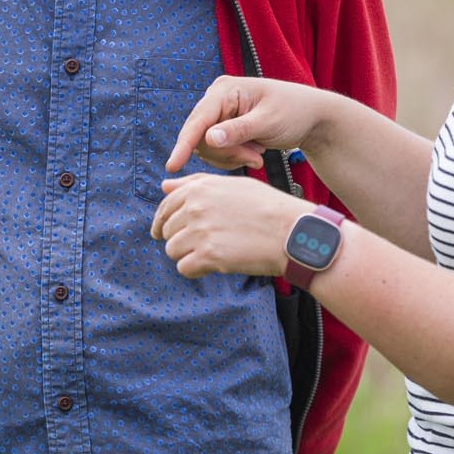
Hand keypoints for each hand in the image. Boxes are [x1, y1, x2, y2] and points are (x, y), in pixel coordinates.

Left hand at [150, 174, 299, 278]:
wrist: (291, 231)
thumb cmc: (266, 207)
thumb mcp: (232, 185)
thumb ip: (195, 183)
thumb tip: (164, 185)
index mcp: (199, 189)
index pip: (165, 207)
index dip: (162, 222)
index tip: (163, 232)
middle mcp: (195, 208)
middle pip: (167, 230)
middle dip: (180, 238)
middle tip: (202, 244)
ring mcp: (200, 232)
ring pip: (172, 250)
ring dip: (188, 255)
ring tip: (211, 253)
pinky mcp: (209, 256)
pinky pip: (184, 268)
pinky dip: (196, 270)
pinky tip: (212, 265)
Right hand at [165, 76, 335, 173]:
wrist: (311, 117)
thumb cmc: (294, 112)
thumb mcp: (268, 121)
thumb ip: (238, 131)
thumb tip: (208, 139)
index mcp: (224, 90)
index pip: (197, 120)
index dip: (183, 144)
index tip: (172, 167)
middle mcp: (216, 100)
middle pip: (201, 138)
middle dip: (227, 154)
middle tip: (256, 158)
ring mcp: (219, 115)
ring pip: (209, 149)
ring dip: (233, 157)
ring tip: (259, 154)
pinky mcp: (224, 129)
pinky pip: (217, 152)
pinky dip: (235, 158)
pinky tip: (255, 152)